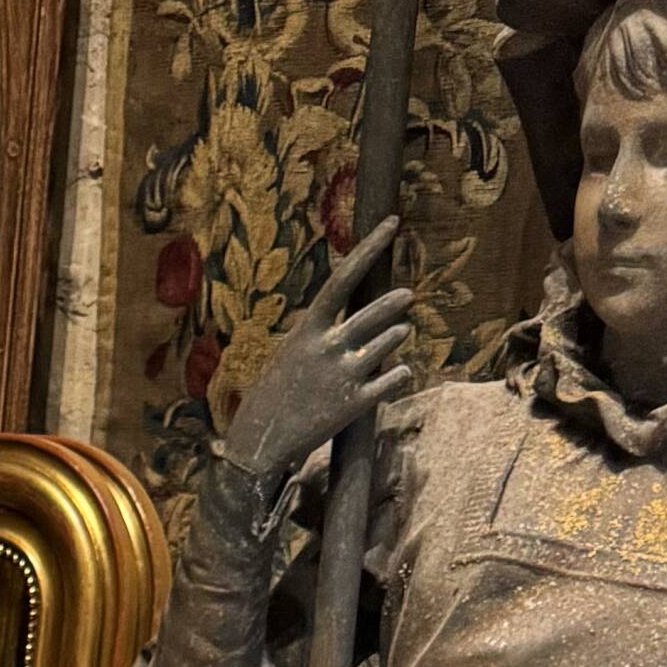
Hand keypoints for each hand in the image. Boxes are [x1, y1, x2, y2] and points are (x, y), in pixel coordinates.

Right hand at [220, 218, 418, 487]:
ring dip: (398, 335)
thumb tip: (358, 319)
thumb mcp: (291, 353)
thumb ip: (323, 334)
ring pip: (389, 343)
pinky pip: (393, 378)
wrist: (259, 444)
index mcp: (307, 330)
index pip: (344, 278)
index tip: (392, 223)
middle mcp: (327, 348)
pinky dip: (400, 372)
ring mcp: (344, 375)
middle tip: (407, 297)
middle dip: (395, 303)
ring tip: (400, 332)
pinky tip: (399, 371)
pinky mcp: (356, 403)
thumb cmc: (275, 395)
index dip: (370, 248)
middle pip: (375, 313)